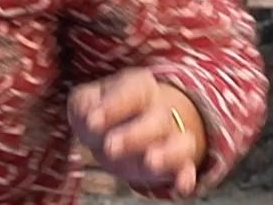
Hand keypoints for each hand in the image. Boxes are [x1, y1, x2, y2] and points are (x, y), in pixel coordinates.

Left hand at [69, 68, 207, 196]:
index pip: (132, 92)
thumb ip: (85, 107)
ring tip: (150, 162)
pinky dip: (186, 178)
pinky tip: (181, 186)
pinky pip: (188, 169)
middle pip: (157, 120)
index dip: (113, 106)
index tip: (92, 120)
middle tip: (110, 146)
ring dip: (167, 155)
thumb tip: (89, 118)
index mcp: (138, 87)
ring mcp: (172, 138)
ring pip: (180, 144)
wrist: (117, 133)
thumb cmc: (100, 114)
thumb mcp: (85, 103)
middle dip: (134, 136)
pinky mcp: (177, 164)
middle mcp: (160, 111)